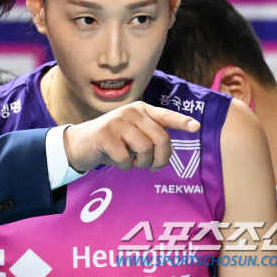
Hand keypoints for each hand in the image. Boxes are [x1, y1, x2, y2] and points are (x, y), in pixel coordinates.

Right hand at [63, 101, 199, 172]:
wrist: (80, 143)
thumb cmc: (112, 142)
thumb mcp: (133, 135)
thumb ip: (151, 137)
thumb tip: (168, 152)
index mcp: (141, 110)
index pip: (165, 115)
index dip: (181, 122)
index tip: (196, 127)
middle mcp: (131, 112)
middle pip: (160, 139)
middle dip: (160, 158)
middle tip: (152, 166)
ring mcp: (117, 122)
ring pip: (144, 149)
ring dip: (141, 163)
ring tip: (132, 162)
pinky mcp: (105, 135)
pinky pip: (126, 158)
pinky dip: (124, 166)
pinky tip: (118, 162)